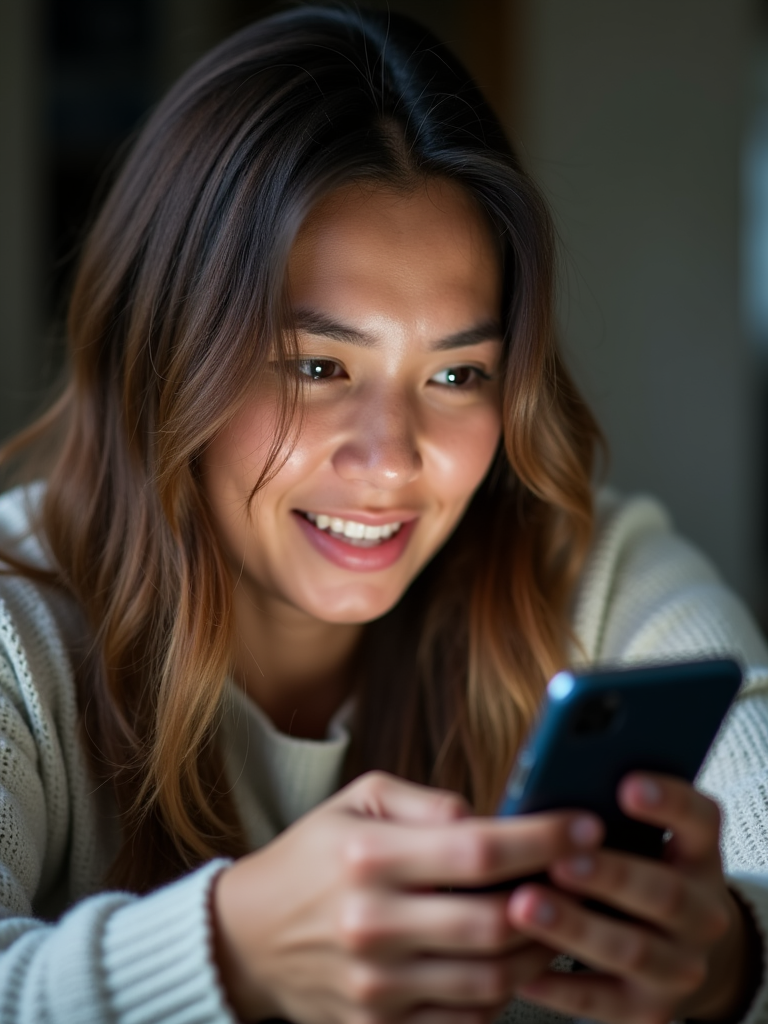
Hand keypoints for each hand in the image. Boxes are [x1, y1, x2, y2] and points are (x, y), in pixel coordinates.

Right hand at [211, 771, 603, 1023]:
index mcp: (369, 857)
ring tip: (553, 919)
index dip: (544, 840)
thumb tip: (495, 818)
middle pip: (496, 924)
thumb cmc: (315, 855)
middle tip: (583, 879)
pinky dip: (501, 993)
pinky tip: (508, 960)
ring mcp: (376, 986)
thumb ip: (429, 803)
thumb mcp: (359, 801)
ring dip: (538, 951)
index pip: (478, 850)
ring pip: (492, 981)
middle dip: (556, 900)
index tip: (586, 827)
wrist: (248, 937)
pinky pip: (466, 1021)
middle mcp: (373, 925)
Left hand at [507, 773, 758, 1023]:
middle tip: (560, 861)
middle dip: (610, 876)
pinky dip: (560, 987)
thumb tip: (542, 789)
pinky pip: (602, 1002)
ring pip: (633, 950)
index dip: (669, 802)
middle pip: (665, 893)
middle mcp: (702, 912)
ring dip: (576, 928)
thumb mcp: (633, 839)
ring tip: (524, 907)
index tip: (626, 786)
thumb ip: (601, 815)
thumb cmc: (630, 869)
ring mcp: (679, 965)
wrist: (670, 949)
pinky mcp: (649, 1010)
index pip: (700, 820)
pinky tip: (522, 969)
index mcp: (699, 854)